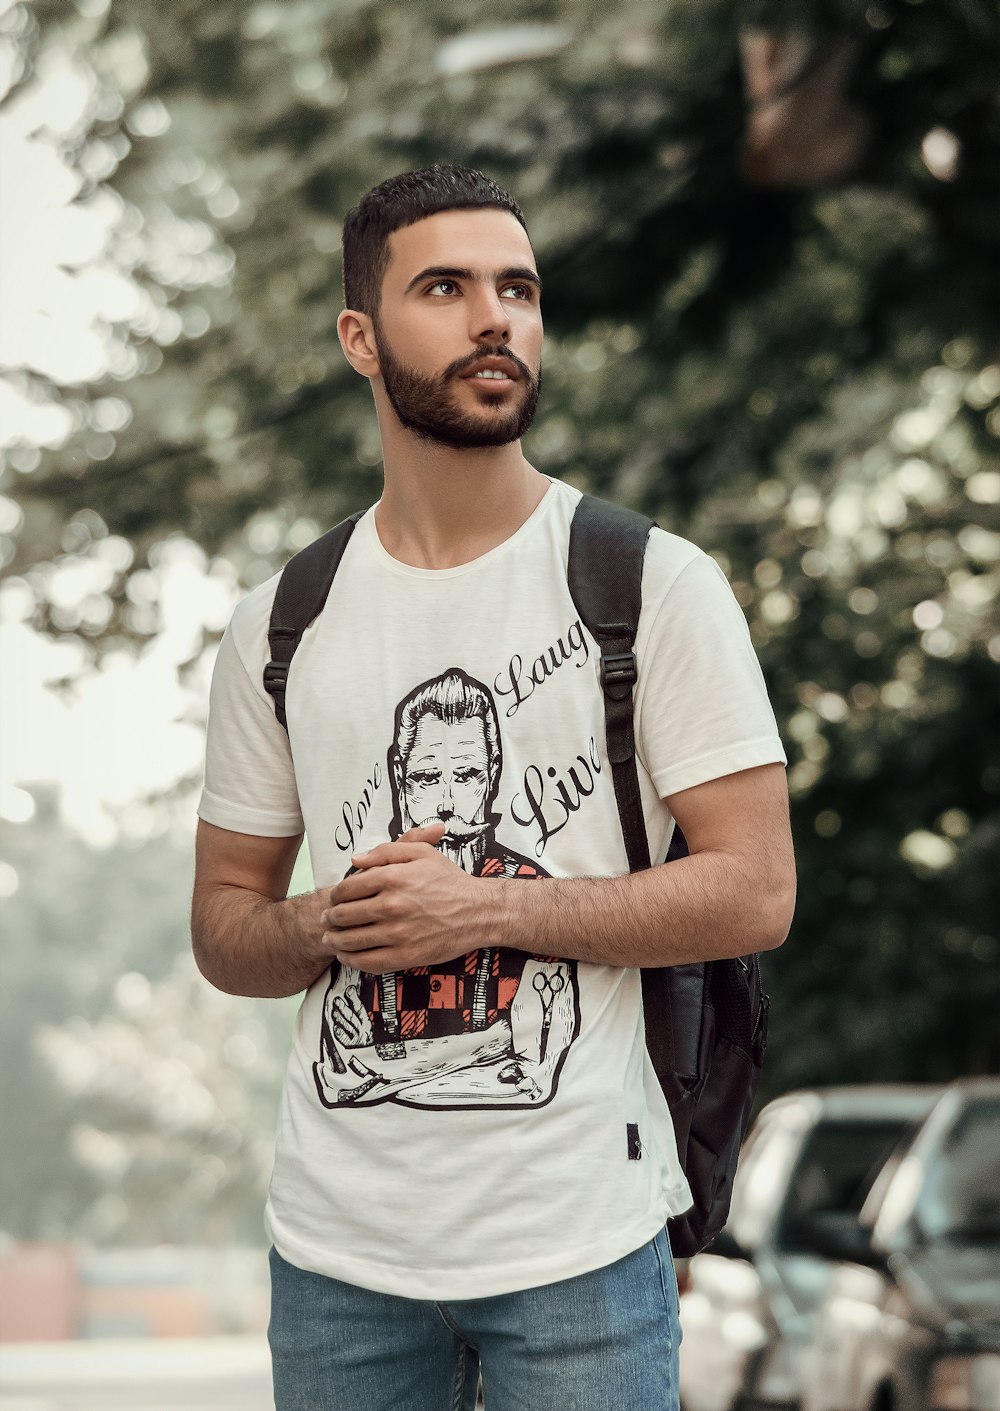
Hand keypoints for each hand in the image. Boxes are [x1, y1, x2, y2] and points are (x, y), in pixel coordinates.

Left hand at [321, 822, 489, 973]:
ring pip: (350, 941)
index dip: (335, 895)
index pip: (347, 889)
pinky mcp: (405, 956)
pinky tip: (347, 957)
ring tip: (331, 940)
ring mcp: (397, 933)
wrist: (478, 912)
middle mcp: (391, 905)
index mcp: (392, 878)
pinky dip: (351, 961)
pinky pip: (367, 962)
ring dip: (335, 941)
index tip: (334, 899)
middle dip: (330, 918)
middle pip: (343, 916)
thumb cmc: (449, 881)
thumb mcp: (421, 853)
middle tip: (326, 920)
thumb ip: (386, 851)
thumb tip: (355, 860)